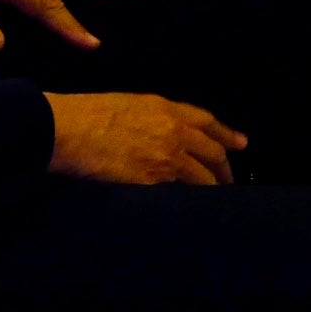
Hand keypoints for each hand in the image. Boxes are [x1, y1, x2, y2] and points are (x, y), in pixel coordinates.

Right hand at [45, 91, 243, 185]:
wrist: (69, 130)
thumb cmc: (90, 113)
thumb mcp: (131, 104)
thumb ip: (156, 117)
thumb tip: (169, 130)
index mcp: (167, 109)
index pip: (207, 123)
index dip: (226, 134)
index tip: (241, 144)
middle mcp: (174, 133)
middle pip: (211, 153)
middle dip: (224, 168)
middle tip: (230, 180)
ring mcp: (165, 159)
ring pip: (200, 177)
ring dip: (210, 188)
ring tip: (215, 198)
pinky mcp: (151, 182)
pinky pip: (176, 194)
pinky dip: (185, 201)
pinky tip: (189, 208)